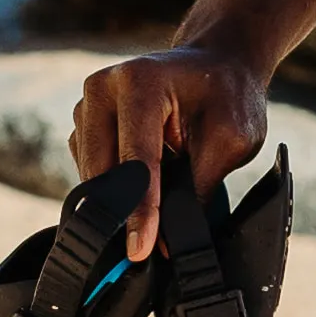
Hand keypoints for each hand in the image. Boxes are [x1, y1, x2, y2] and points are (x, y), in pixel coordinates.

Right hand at [71, 46, 268, 256]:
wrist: (218, 63)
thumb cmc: (228, 96)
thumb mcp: (230, 140)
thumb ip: (197, 186)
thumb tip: (165, 241)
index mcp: (140, 81)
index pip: (136, 158)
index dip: (139, 209)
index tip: (139, 250)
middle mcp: (102, 87)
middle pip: (101, 169)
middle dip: (121, 213)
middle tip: (142, 253)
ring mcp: (87, 104)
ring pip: (91, 173)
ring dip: (117, 201)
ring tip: (150, 218)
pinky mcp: (85, 123)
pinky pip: (89, 168)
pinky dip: (112, 189)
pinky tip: (139, 195)